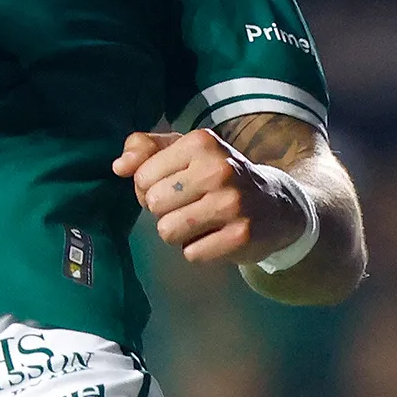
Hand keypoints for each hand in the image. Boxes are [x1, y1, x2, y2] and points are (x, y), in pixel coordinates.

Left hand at [112, 126, 307, 267]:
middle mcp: (218, 169)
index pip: (143, 176)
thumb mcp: (188, 152)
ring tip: (201, 222)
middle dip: (165, 211)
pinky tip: (216, 237)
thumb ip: (147, 150)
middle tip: (190, 206)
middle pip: (154, 204)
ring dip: (179, 233)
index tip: (176, 187)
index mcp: (201, 143)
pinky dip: (198, 250)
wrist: (277, 205)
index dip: (151, 188)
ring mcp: (231, 203)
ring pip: (168, 231)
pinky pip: (191, 254)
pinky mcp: (240, 236)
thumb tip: (119, 166)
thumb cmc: (220, 176)